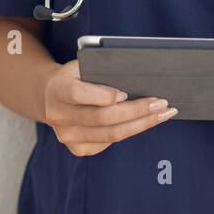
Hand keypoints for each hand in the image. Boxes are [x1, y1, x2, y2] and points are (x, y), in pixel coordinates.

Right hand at [41, 59, 177, 155]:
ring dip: (141, 124)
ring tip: (162, 115)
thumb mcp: (81, 65)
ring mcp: (67, 135)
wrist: (51, 95)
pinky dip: (128, 132)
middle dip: (136, 110)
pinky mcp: (76, 148)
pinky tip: (143, 122)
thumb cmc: (74, 76)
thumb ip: (100, 70)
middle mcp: (59, 116)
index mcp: (58, 89)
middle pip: (102, 118)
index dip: (104, 95)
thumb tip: (137, 77)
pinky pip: (108, 143)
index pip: (79, 94)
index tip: (127, 93)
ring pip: (110, 135)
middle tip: (161, 103)